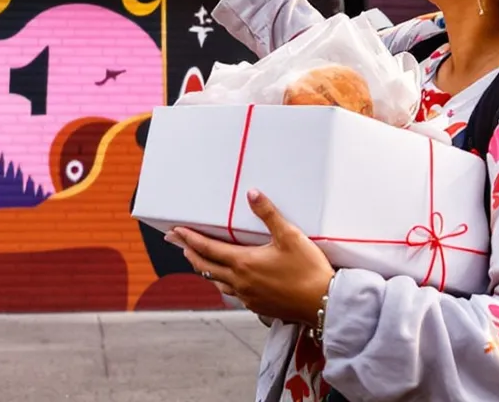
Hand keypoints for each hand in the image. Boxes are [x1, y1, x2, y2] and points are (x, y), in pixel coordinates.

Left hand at [167, 193, 334, 324]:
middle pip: (206, 267)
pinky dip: (222, 283)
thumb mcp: (289, 236)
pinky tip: (228, 281)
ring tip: (199, 261)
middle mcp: (240, 282)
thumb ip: (268, 214)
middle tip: (180, 244)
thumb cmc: (308, 269)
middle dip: (191, 253)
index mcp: (244, 262)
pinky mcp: (258, 306)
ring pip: (217, 282)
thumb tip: (252, 193)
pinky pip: (232, 293)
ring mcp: (248, 296)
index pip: (208, 248)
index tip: (177, 232)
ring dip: (205, 269)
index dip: (190, 239)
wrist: (322, 303)